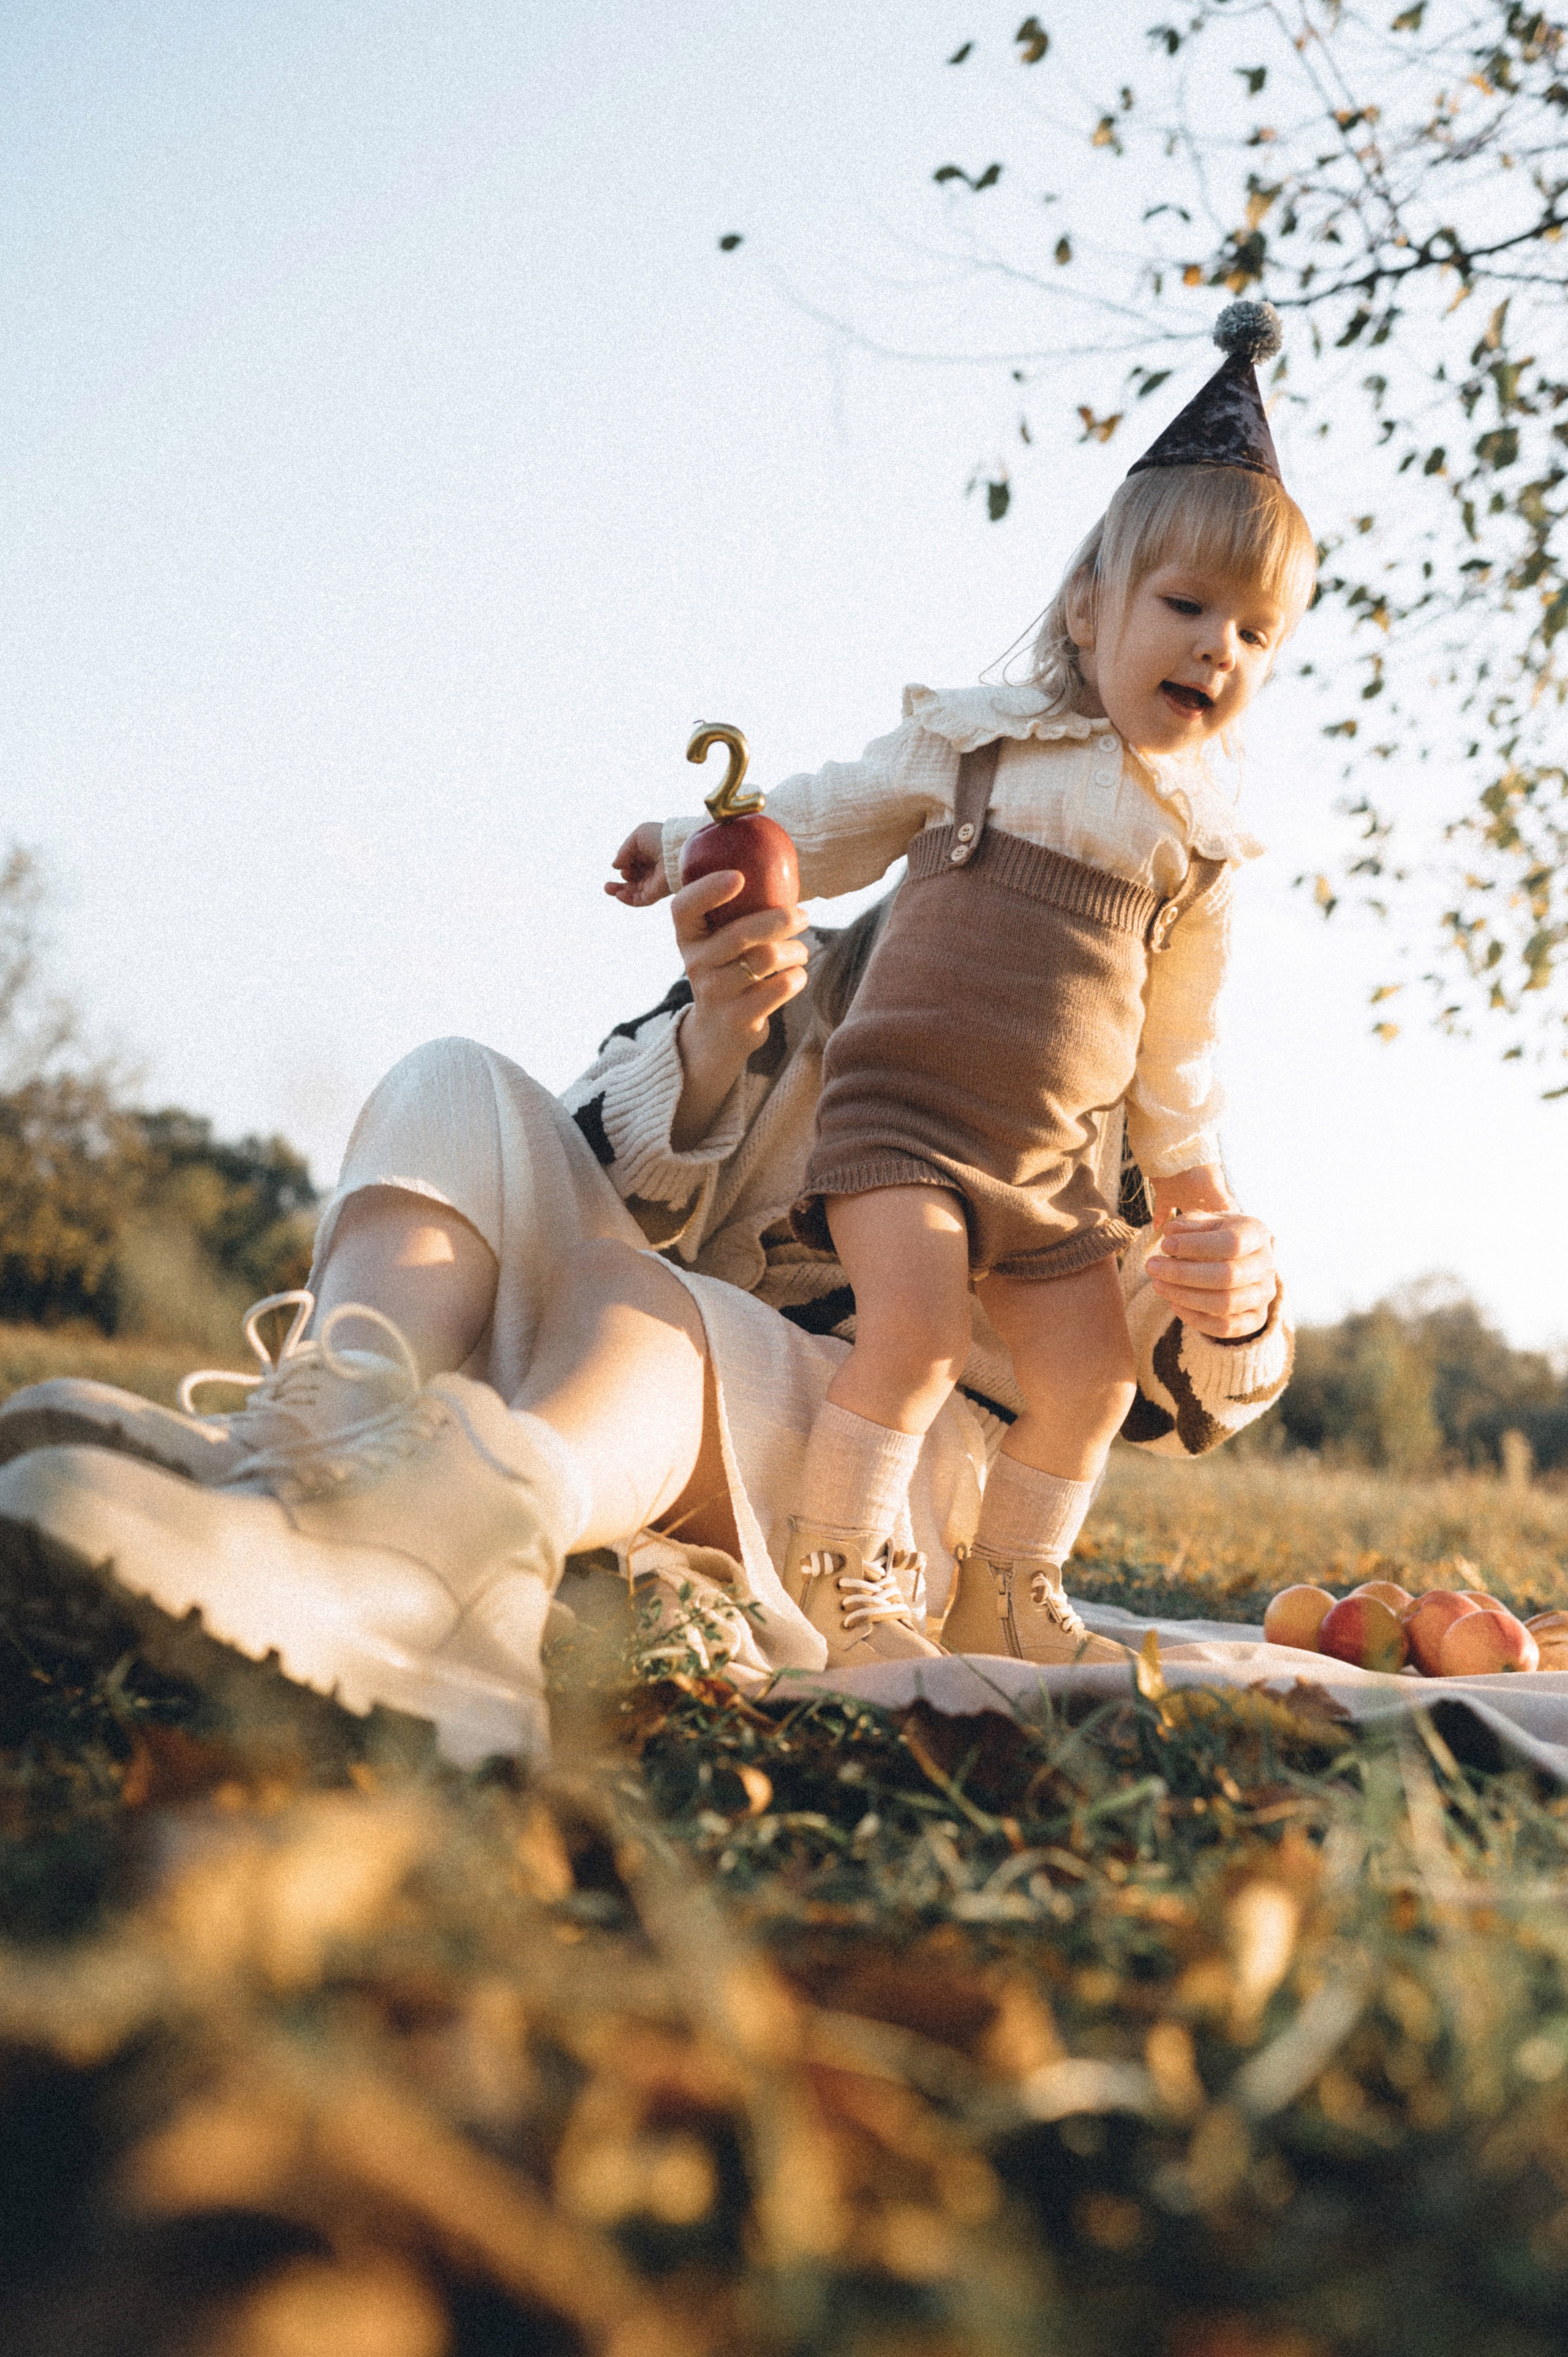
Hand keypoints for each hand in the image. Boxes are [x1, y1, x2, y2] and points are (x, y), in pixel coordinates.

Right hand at [606, 821, 670, 905]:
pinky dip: (627, 899)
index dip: (624, 863)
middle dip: (619, 881)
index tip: (622, 861)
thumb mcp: (638, 837)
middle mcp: (652, 870)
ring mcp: (654, 883)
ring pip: (633, 892)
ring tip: (607, 888)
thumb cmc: (660, 838)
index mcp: (650, 855)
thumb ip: (624, 851)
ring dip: (618, 891)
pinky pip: (639, 900)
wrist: (676, 850)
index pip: (633, 863)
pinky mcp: (656, 894)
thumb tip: (615, 865)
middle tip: (608, 884)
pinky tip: (619, 894)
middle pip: (632, 879)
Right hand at [669, 869, 808, 1149]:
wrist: (717, 1034)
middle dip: (780, 919)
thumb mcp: (719, 942)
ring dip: (795, 951)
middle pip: (740, 933)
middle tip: (803, 916)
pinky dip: (797, 977)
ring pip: (766, 958)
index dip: (708, 889)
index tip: (739, 876)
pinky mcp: (738, 1017)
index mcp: (688, 936)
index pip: (684, 907)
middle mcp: (695, 963)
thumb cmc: (729, 971)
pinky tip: (795, 977)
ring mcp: (714, 992)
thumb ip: (737, 911)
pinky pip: (780, 987)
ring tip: (801, 951)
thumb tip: (780, 865)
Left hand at [1144, 1208, 1277, 1340]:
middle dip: (1183, 1274)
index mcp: (1258, 1233)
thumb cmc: (1215, 1236)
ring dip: (1185, 1296)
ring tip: (1158, 1285)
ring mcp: (1265, 1294)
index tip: (1165, 1245)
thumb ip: (1189, 1224)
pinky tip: (1174, 1304)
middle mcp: (1267, 1264)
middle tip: (1151, 1267)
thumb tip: (1171, 1233)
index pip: (1232, 1243)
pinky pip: (1226, 1327)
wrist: (1239, 1258)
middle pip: (1227, 1276)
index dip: (1196, 1246)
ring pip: (1225, 1304)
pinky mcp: (1256, 1318)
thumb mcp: (1204, 1221)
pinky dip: (1197, 1319)